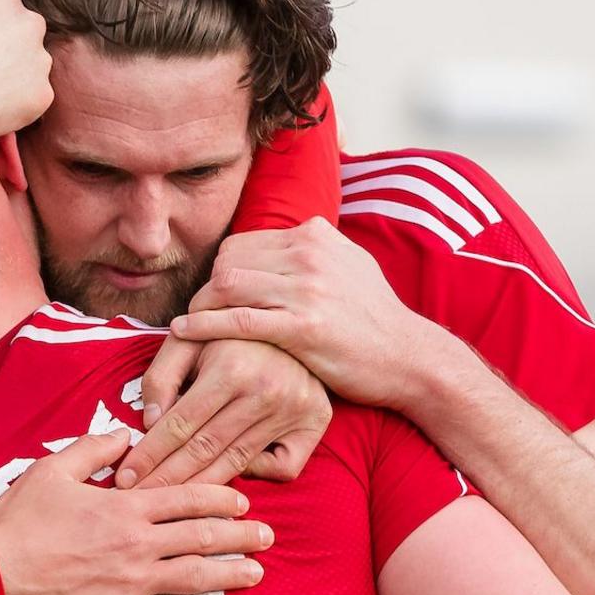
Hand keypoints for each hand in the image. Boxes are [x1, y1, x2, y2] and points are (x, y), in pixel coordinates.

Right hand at [0, 431, 273, 594]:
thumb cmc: (17, 522)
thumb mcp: (51, 470)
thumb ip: (93, 449)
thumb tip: (126, 436)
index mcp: (125, 505)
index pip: (188, 497)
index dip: (222, 498)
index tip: (242, 502)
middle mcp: (137, 542)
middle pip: (204, 535)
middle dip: (241, 535)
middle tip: (267, 537)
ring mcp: (131, 582)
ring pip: (197, 576)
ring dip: (232, 574)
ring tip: (256, 573)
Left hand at [118, 337, 333, 490]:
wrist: (291, 323)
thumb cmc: (228, 334)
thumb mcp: (188, 339)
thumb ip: (161, 376)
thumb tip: (150, 424)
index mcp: (231, 369)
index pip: (179, 425)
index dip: (149, 455)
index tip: (124, 479)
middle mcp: (265, 393)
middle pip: (204, 450)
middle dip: (166, 480)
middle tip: (139, 500)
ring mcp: (294, 410)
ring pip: (237, 464)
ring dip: (199, 489)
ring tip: (168, 504)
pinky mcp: (314, 423)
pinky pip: (282, 468)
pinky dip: (256, 476)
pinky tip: (228, 476)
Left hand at [166, 221, 450, 410]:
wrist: (410, 358)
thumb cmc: (374, 319)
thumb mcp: (348, 266)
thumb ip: (313, 252)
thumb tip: (282, 242)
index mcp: (316, 236)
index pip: (243, 243)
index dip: (220, 270)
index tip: (212, 296)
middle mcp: (310, 254)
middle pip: (228, 261)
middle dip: (206, 288)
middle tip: (195, 313)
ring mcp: (307, 289)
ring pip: (227, 285)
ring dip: (200, 307)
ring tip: (187, 327)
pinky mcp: (303, 327)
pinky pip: (237, 320)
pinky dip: (204, 326)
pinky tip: (185, 334)